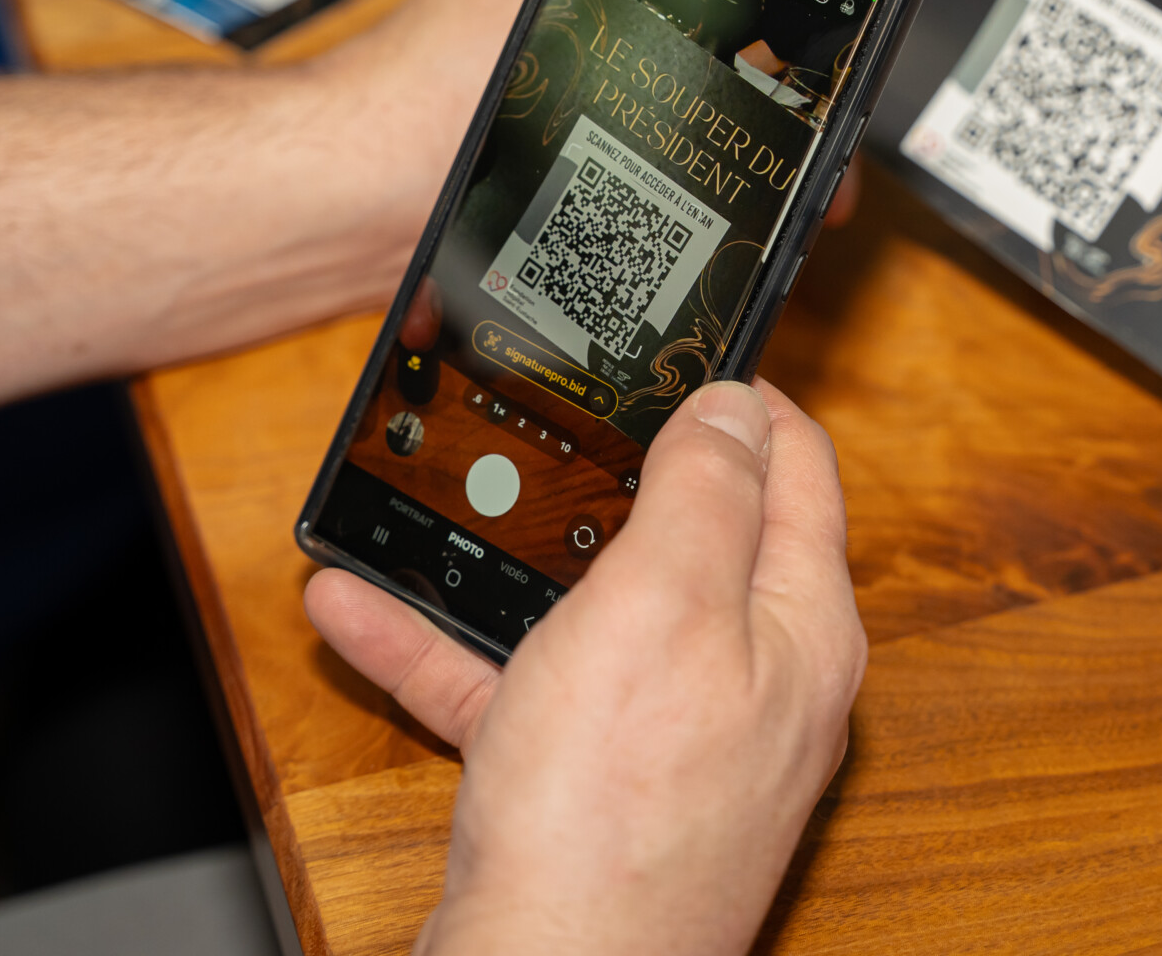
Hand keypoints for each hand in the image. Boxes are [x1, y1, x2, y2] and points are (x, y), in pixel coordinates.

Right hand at [305, 378, 865, 955]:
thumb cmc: (616, 809)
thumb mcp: (666, 604)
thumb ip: (707, 492)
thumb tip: (737, 405)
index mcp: (798, 623)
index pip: (797, 471)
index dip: (745, 397)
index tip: (689, 351)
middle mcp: (753, 678)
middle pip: (696, 537)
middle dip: (621, 473)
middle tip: (569, 415)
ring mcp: (676, 736)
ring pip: (594, 612)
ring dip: (514, 559)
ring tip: (446, 504)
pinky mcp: (596, 787)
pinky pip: (525, 690)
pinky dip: (456, 652)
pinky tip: (363, 616)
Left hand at [326, 0, 901, 226]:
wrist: (377, 188)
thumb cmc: (444, 70)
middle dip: (835, 17)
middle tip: (880, 51)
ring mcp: (621, 52)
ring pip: (750, 62)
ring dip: (804, 102)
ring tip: (836, 149)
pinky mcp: (615, 126)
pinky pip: (715, 124)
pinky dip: (758, 150)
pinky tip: (781, 188)